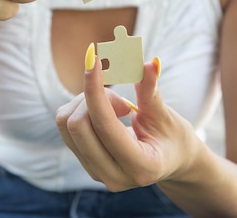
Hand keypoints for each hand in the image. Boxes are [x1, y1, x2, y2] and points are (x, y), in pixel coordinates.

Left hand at [56, 47, 199, 191]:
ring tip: (115, 105)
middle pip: (78, 125)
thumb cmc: (172, 137)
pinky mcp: (85, 162)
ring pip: (66, 124)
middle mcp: (114, 176)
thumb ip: (152, 93)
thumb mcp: (167, 116)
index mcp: (140, 166)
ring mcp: (96, 172)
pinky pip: (64, 127)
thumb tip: (149, 64)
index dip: (95, 89)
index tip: (92, 59)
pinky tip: (105, 112)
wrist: (170, 161)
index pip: (105, 125)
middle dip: (92, 97)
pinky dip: (80, 108)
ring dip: (85, 102)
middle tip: (119, 97)